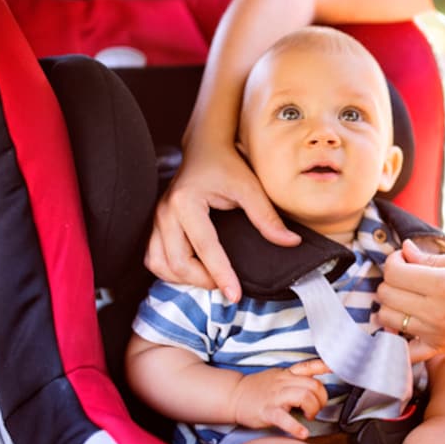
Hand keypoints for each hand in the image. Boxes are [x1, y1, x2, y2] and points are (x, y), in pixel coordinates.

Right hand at [144, 139, 299, 300]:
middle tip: (226, 287)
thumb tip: (290, 242)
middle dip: (201, 281)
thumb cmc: (227, 165)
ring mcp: (157, 218)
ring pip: (159, 264)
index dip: (220, 274)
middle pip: (176, 262)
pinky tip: (193, 271)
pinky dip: (171, 270)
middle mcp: (165, 212)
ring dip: (183, 279)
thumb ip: (267, 217)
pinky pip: (154, 257)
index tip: (235, 295)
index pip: (204, 247)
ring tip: (210, 280)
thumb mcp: (250, 187)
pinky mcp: (156, 225)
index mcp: (186, 201)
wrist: (205, 148)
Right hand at [228, 366, 328, 438]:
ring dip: (313, 408)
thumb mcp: (277, 376)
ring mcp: (276, 396)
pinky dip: (295, 427)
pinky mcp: (268, 411)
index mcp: (287, 374)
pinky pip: (284, 418)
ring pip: (304, 396)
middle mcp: (283, 382)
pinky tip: (302, 433)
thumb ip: (295, 377)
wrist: (234, 395)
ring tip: (309, 416)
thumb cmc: (256, 388)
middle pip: (313, 385)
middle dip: (321, 399)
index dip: (324, 366)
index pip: (309, 366)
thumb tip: (313, 381)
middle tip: (316, 408)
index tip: (334, 368)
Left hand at [376, 240, 444, 360]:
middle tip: (407, 275)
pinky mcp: (440, 348)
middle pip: (386, 294)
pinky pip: (404, 350)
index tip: (406, 258)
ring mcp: (436, 333)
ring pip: (387, 319)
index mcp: (443, 284)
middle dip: (391, 280)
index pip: (394, 272)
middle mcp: (435, 311)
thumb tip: (406, 250)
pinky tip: (407, 324)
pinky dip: (397, 338)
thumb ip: (433, 257)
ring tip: (407, 297)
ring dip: (390, 305)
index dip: (394, 260)